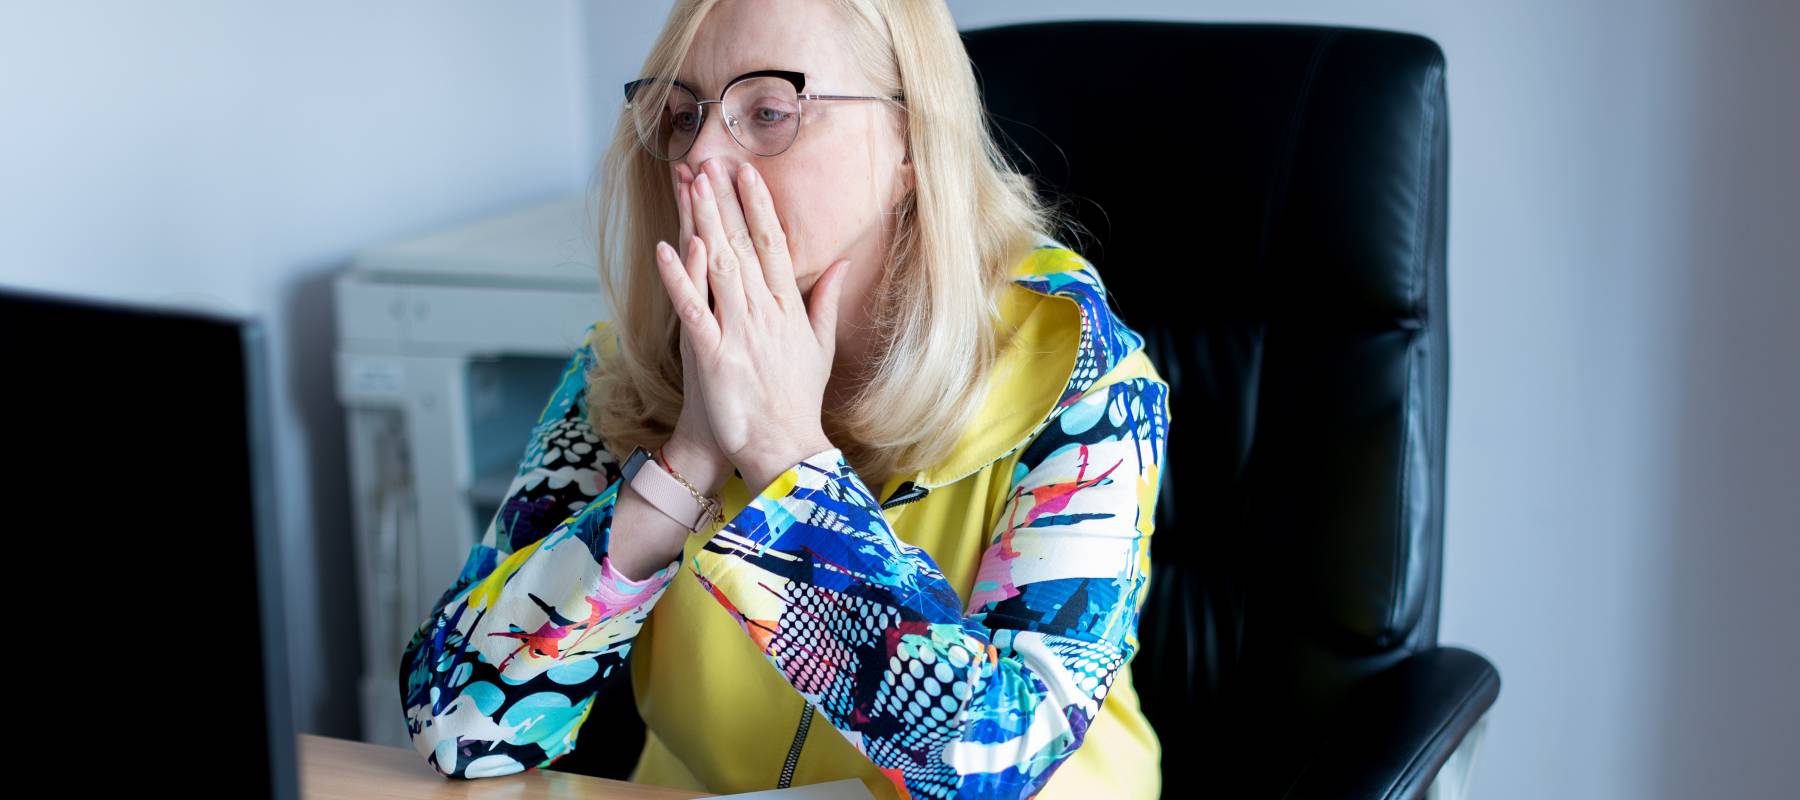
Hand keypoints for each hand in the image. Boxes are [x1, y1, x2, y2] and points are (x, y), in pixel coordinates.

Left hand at [653, 157, 845, 491]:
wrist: (784, 448)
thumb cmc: (798, 399)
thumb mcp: (821, 346)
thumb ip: (825, 300)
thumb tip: (842, 263)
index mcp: (788, 309)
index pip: (773, 245)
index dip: (758, 206)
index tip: (745, 171)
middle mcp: (765, 314)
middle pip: (742, 246)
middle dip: (724, 201)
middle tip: (709, 160)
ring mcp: (740, 333)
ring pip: (719, 267)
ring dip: (703, 223)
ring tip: (690, 186)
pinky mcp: (715, 356)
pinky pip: (693, 309)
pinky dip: (680, 278)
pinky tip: (667, 247)